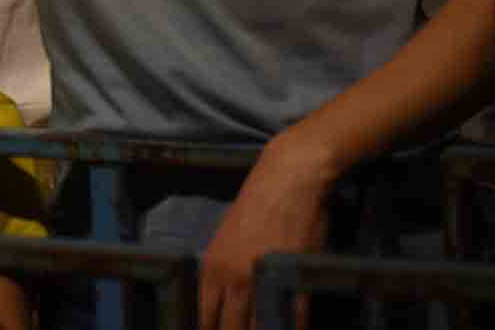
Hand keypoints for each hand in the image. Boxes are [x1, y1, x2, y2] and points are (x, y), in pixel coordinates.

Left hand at [198, 135, 331, 329]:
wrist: (287, 179)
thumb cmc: (256, 206)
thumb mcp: (225, 239)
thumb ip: (220, 271)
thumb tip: (220, 299)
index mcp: (212, 267)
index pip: (201, 315)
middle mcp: (231, 277)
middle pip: (227, 328)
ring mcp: (261, 280)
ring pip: (256, 328)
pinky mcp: (292, 278)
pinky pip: (291, 318)